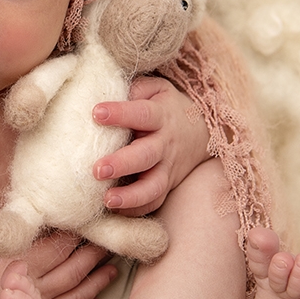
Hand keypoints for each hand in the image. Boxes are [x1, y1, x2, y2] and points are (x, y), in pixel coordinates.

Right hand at [0, 228, 116, 298]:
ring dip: (99, 277)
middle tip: (113, 238)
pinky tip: (99, 294)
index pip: (61, 244)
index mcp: (26, 263)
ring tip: (114, 265)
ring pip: (80, 289)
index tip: (94, 219)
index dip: (80, 232)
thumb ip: (2, 226)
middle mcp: (39, 285)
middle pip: (76, 266)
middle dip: (96, 251)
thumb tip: (23, 206)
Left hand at [92, 76, 210, 216]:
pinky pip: (154, 202)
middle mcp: (165, 143)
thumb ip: (134, 88)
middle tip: (96, 169)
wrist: (203, 132)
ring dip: (130, 196)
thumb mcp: (157, 89)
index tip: (96, 113)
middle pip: (146, 156)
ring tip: (107, 199)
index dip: (120, 113)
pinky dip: (135, 210)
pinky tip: (114, 210)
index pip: (141, 113)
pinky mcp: (167, 185)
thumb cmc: (166, 107)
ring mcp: (168, 168)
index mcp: (161, 115)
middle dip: (122, 164)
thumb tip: (106, 91)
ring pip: (153, 187)